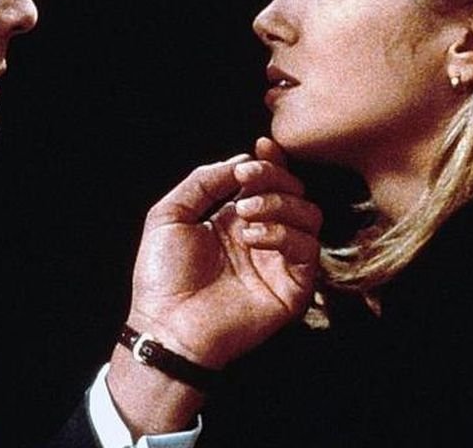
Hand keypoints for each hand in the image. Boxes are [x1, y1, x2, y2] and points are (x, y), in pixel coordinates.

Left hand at [126, 137, 320, 369]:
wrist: (167, 325)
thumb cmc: (162, 276)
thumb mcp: (170, 215)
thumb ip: (202, 181)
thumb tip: (238, 161)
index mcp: (234, 219)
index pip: (267, 183)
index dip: (269, 162)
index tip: (261, 148)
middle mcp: (261, 236)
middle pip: (294, 192)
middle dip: (274, 177)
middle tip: (247, 180)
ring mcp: (279, 262)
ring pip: (309, 216)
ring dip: (279, 204)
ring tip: (246, 213)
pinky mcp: (292, 287)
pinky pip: (307, 249)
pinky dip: (282, 234)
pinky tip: (252, 238)